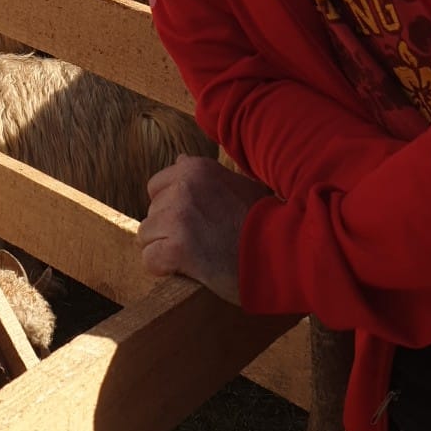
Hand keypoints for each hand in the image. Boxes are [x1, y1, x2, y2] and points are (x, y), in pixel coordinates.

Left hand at [136, 155, 271, 303]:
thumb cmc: (265, 223)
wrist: (284, 253)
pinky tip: (187, 271)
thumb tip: (179, 159)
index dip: (171, 209)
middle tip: (200, 243)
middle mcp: (184, 187)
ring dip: (165, 250)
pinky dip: (163, 269)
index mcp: (197, 169)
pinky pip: (150, 259)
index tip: (194, 223)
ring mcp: (179, 216)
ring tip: (196, 258)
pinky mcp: (177, 247)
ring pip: (146, 237)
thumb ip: (206, 177)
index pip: (157, 186)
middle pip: (151, 213)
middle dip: (168, 231)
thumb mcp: (239, 185)